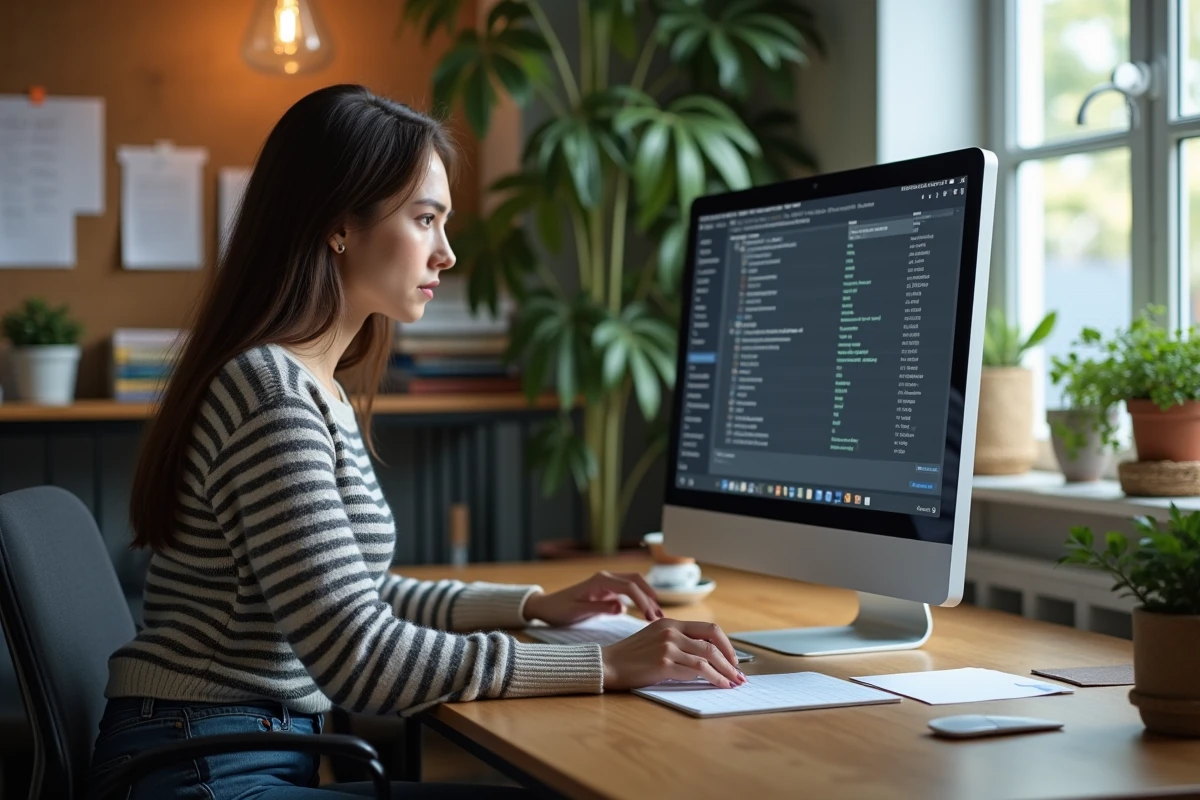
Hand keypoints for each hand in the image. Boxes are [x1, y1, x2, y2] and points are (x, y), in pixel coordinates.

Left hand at [522, 571, 663, 625]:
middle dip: (650, 596)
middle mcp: (606, 578)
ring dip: (648, 597)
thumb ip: (600, 608)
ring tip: (658, 616)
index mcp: (599, 580)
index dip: (643, 601)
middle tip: (660, 616)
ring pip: (635, 585)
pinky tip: (647, 613)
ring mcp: (608, 583)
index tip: (651, 617)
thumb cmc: (560, 609)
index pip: (629, 587)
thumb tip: (623, 608)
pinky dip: (640, 600)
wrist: (547, 607)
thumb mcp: (578, 611)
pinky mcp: (608, 591)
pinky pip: (629, 592)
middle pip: (636, 580)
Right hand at [601, 618, 745, 690]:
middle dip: (731, 660)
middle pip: (712, 643)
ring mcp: (667, 646)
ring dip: (725, 672)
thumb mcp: (655, 638)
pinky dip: (712, 679)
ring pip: (707, 657)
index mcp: (670, 623)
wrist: (608, 664)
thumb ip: (678, 641)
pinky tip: (718, 685)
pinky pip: (695, 671)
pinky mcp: (663, 663)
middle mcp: (671, 631)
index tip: (733, 659)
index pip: (709, 628)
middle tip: (739, 674)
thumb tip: (707, 656)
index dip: (726, 644)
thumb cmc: (632, 656)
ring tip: (733, 683)